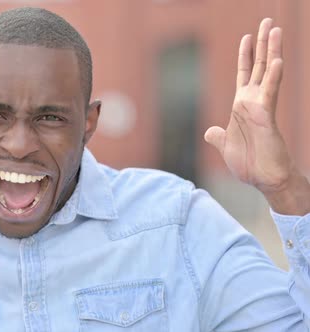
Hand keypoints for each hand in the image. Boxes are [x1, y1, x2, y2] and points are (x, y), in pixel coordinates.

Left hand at [205, 18, 309, 214]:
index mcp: (242, 106)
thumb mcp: (226, 146)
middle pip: (258, 66)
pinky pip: (270, 91)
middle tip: (267, 22)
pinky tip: (277, 60)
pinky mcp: (266, 115)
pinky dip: (272, 76)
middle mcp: (253, 102)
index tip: (247, 37)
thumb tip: (210, 131)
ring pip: (267, 72)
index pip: (244, 75)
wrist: (263, 179)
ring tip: (275, 29)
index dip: (245, 56)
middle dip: (262, 44)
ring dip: (271, 50)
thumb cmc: (249, 163)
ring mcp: (261, 106)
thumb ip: (218, 136)